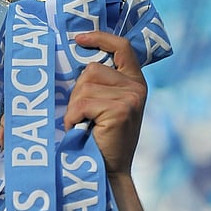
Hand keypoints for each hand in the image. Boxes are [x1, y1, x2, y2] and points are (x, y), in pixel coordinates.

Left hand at [63, 31, 146, 176]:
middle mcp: (137, 87)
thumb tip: (76, 61)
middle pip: (91, 70)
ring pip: (84, 86)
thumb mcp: (106, 107)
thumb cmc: (101, 141)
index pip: (121, 47)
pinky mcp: (120, 109)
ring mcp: (130, 97)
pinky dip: (73, 118)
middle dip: (77, 92)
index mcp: (134, 82)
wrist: (108, 172)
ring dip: (75, 107)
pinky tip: (81, 129)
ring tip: (83, 124)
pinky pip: (82, 103)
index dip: (100, 38)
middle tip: (82, 116)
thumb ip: (101, 86)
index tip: (79, 39)